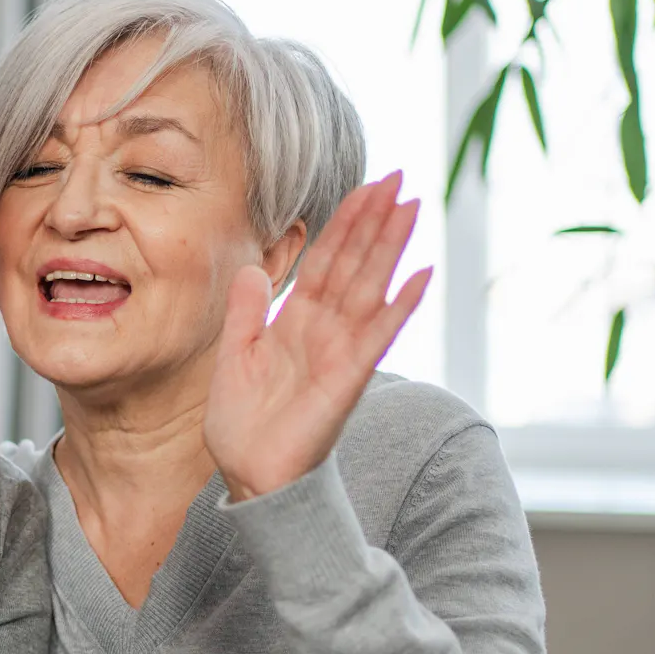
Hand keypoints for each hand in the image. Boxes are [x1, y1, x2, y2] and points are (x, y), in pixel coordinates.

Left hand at [205, 171, 430, 500]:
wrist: (250, 475)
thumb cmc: (245, 424)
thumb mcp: (235, 357)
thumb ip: (246, 313)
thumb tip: (251, 268)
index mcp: (296, 324)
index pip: (326, 262)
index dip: (344, 224)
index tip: (366, 187)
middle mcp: (325, 332)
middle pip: (354, 264)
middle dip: (375, 221)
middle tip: (400, 178)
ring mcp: (340, 353)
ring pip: (369, 288)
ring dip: (390, 248)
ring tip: (412, 208)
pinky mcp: (347, 379)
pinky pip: (376, 337)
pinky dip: (398, 307)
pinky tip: (419, 276)